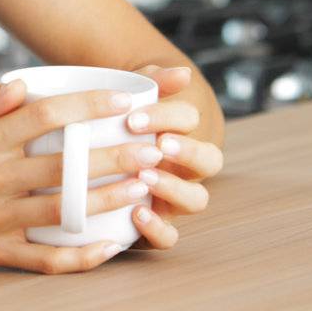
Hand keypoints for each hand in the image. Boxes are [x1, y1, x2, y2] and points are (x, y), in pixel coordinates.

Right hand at [0, 75, 188, 274]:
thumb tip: (25, 84)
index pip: (44, 116)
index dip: (87, 106)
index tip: (124, 100)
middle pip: (63, 165)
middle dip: (113, 156)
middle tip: (153, 149)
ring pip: (61, 211)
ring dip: (107, 200)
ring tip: (144, 188)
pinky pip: (43, 258)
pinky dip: (79, 256)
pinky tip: (110, 246)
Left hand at [121, 63, 223, 250]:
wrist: (101, 152)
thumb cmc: (118, 122)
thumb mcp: (131, 99)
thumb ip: (154, 82)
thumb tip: (183, 73)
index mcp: (181, 131)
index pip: (190, 120)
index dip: (167, 118)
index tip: (134, 118)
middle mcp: (186, 167)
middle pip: (210, 161)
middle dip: (187, 152)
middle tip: (158, 145)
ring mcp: (175, 198)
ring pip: (197, 200)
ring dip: (176, 189)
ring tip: (146, 178)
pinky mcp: (156, 224)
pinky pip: (170, 237)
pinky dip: (159, 229)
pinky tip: (137, 214)